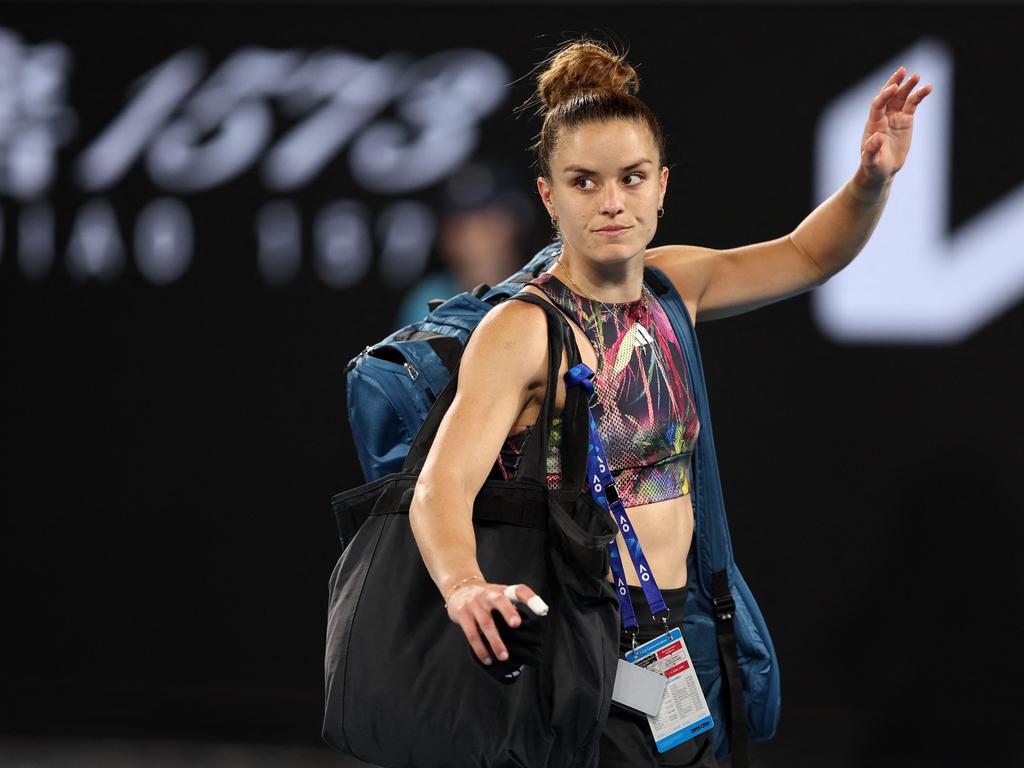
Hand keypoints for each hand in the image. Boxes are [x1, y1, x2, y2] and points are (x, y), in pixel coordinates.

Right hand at [446, 581, 544, 665]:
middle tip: (517, 625)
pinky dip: (480, 648)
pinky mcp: (462, 614)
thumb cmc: (486, 597)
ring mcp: (474, 604)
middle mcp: (488, 594)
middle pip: (499, 600)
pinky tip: (487, 659)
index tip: (542, 611)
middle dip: (508, 612)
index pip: (519, 590)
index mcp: (502, 591)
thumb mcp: (500, 595)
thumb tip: (529, 631)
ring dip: (495, 641)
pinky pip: (471, 633)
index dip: (531, 599)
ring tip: (504, 657)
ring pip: (486, 622)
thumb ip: (514, 608)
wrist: (458, 588)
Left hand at [859, 66, 932, 184]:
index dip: (885, 95)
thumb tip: (876, 137)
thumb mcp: (871, 161)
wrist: (882, 169)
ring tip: (917, 76)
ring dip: (908, 86)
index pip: (878, 104)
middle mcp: (883, 117)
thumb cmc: (874, 166)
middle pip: (889, 95)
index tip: (894, 88)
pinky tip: (928, 88)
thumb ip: (872, 150)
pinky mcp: (905, 120)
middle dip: (894, 83)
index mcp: (873, 124)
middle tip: (902, 70)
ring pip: (902, 97)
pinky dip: (919, 96)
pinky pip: (912, 104)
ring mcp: (895, 117)